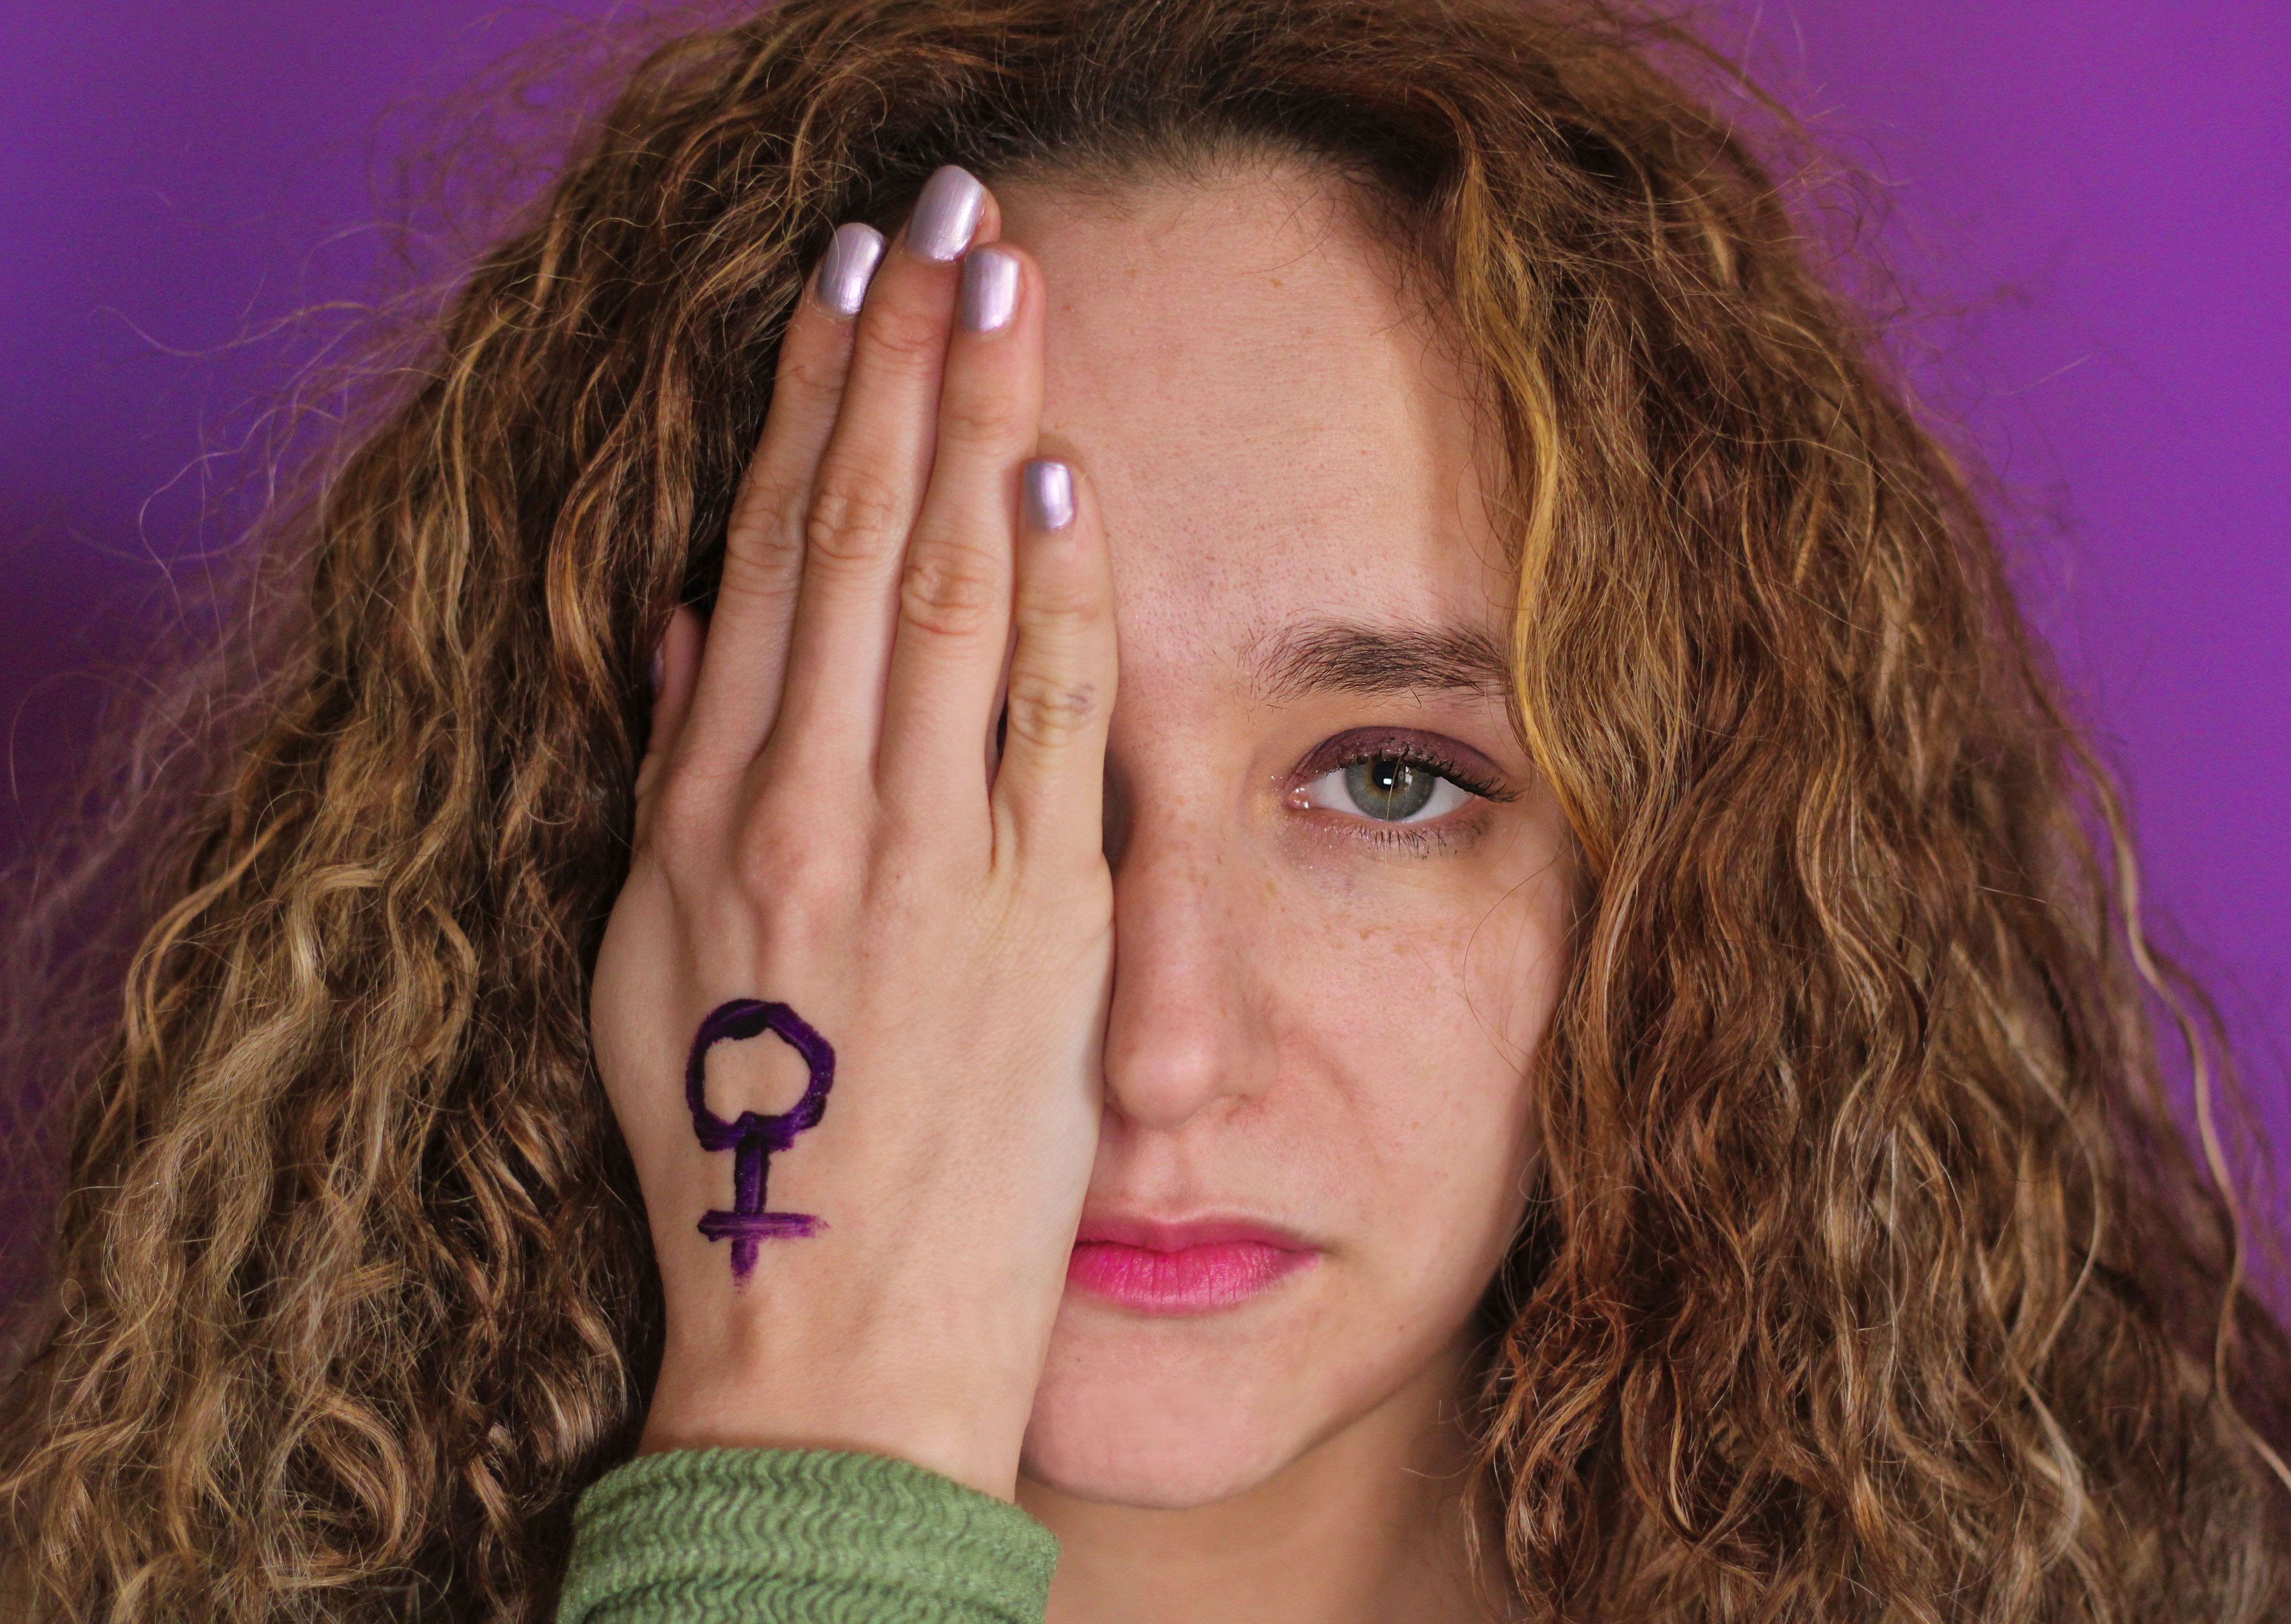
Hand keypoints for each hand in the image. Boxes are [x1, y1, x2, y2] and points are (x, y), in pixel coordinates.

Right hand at [589, 167, 1114, 1500]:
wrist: (831, 1329)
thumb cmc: (737, 1148)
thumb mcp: (648, 958)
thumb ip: (674, 778)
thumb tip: (700, 622)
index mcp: (706, 817)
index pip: (762, 558)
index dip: (802, 408)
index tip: (837, 292)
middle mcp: (807, 813)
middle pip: (852, 537)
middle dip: (897, 364)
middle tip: (936, 224)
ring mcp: (926, 860)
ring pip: (942, 590)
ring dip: (974, 424)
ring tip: (1000, 286)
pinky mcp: (1039, 918)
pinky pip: (1045, 715)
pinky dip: (1051, 586)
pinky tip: (1057, 470)